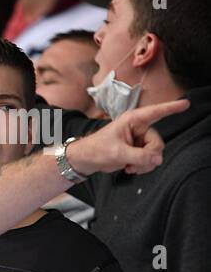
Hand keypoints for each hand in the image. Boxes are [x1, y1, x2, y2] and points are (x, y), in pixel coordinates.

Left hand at [67, 99, 188, 175]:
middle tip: (133, 165)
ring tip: (129, 167)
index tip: (186, 103)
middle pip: (157, 143)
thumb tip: (158, 159)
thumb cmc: (95, 150)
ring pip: (155, 153)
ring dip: (145, 164)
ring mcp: (139, 139)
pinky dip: (143, 166)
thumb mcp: (117, 153)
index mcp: (132, 120)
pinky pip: (150, 159)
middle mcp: (138, 127)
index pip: (155, 113)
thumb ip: (138, 157)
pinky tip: (130, 169)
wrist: (85, 161)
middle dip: (148, 157)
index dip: (171, 108)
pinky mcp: (138, 149)